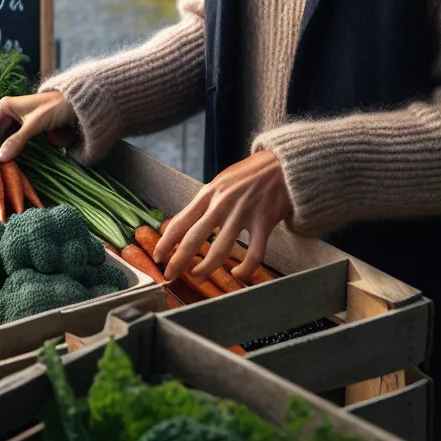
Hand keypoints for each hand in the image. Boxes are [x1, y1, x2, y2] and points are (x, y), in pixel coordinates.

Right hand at [0, 92, 78, 160]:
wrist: (75, 106)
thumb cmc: (54, 109)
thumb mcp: (34, 125)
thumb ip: (16, 140)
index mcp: (4, 106)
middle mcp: (7, 112)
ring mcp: (16, 121)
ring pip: (3, 138)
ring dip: (2, 150)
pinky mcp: (24, 129)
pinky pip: (13, 140)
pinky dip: (11, 149)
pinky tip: (9, 161)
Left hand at [151, 149, 292, 283]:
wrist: (282, 164)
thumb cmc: (249, 174)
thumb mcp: (221, 181)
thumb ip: (206, 201)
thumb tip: (189, 222)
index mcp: (209, 193)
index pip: (180, 221)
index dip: (166, 242)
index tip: (157, 256)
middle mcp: (222, 204)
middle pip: (194, 238)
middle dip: (178, 261)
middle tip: (170, 275)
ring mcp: (243, 214)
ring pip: (219, 250)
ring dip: (205, 268)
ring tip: (197, 277)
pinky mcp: (264, 222)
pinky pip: (253, 254)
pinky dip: (245, 269)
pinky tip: (237, 274)